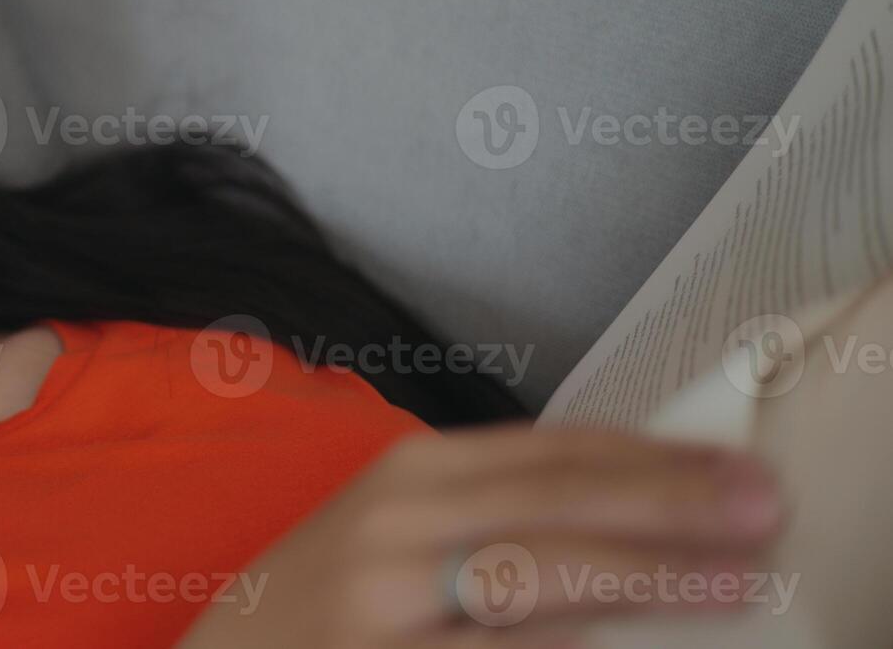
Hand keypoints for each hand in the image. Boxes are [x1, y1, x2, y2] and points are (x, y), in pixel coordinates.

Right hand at [177, 424, 784, 647]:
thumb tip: (627, 504)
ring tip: (725, 580)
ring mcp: (387, 605)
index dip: (648, 455)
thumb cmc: (322, 607)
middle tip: (758, 507)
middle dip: (665, 504)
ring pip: (532, 578)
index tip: (730, 465)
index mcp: (404, 477)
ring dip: (642, 577)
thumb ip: (490, 511)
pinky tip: (617, 646)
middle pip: (551, 504)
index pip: (547, 452)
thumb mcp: (395, 533)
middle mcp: (392, 528)